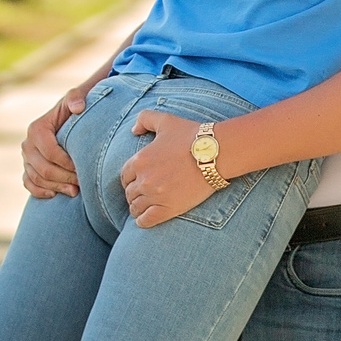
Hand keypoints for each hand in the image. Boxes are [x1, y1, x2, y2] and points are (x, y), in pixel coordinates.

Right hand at [20, 72, 100, 198]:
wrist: (67, 118)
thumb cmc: (74, 109)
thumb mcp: (76, 98)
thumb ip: (76, 98)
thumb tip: (78, 108)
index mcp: (37, 129)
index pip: (50, 152)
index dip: (67, 164)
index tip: (84, 169)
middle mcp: (27, 144)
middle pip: (43, 168)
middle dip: (64, 178)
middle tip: (83, 184)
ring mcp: (26, 157)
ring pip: (36, 178)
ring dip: (56, 187)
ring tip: (75, 191)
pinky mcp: (27, 167)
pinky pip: (28, 183)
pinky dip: (39, 191)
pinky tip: (55, 195)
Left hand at [120, 110, 217, 227]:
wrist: (215, 153)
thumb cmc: (192, 135)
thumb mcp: (166, 120)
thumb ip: (145, 119)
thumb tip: (133, 130)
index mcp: (140, 160)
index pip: (124, 177)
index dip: (130, 180)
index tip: (136, 183)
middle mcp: (144, 179)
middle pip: (130, 193)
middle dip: (134, 194)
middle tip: (142, 196)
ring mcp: (155, 196)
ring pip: (136, 208)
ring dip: (138, 208)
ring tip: (143, 209)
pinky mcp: (168, 209)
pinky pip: (147, 220)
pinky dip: (142, 221)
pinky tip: (144, 220)